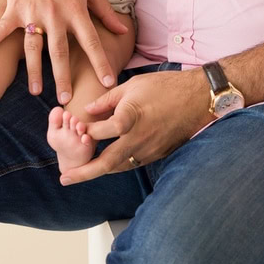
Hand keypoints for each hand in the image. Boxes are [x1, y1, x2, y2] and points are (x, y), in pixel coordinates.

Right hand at [0, 0, 129, 101]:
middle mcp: (55, 14)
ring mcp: (32, 12)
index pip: (91, 41)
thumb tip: (123, 31)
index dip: (100, 62)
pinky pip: (2, 28)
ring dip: (34, 71)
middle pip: (59, 52)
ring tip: (37, 92)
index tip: (107, 83)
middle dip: (63, 77)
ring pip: (33, 47)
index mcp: (76, 10)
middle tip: (66, 100)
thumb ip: (106, 12)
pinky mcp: (14, 9)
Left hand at [58, 68, 210, 184]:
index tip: (75, 128)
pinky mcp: (157, 154)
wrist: (197, 98)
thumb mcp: (132, 85)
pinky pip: (132, 163)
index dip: (84, 131)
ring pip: (119, 166)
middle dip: (84, 172)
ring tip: (81, 173)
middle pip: (106, 162)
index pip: (99, 131)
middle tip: (65, 178)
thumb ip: (107, 100)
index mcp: (130, 117)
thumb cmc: (164, 87)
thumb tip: (87, 110)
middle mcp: (138, 138)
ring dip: (100, 170)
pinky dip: (118, 164)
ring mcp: (148, 149)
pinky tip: (108, 162)